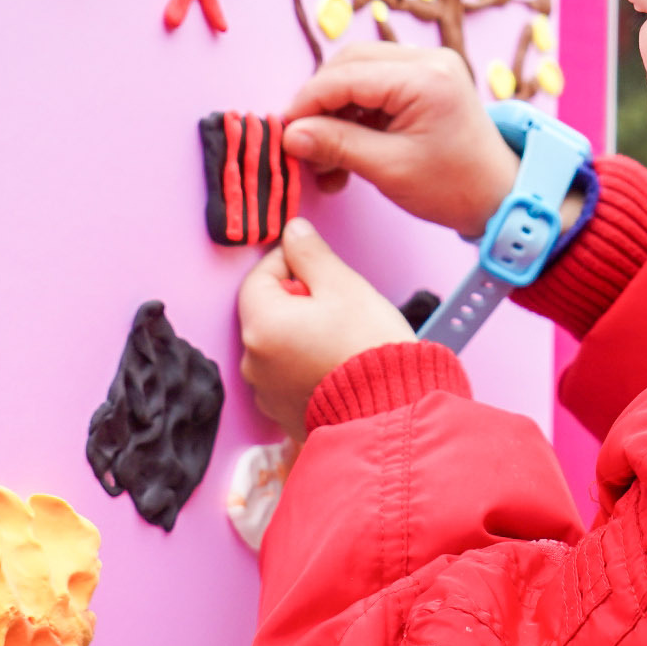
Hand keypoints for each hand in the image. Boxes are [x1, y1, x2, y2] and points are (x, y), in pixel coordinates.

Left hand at [237, 220, 416, 439]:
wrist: (392, 411)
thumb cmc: (370, 348)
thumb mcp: (344, 286)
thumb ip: (311, 254)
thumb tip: (293, 231)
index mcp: (261, 325)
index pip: (259, 275)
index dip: (290, 262)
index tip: (319, 267)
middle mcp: (254, 362)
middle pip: (266, 312)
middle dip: (297, 301)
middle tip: (337, 307)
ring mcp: (266, 393)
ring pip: (278, 345)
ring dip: (301, 334)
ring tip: (341, 340)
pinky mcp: (283, 414)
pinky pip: (287, 377)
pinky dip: (306, 366)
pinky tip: (337, 366)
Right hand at [283, 43, 517, 236]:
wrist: (499, 195)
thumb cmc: (453, 187)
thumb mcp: (389, 169)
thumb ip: (337, 146)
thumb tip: (290, 135)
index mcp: (424, 78)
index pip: (344, 77)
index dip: (306, 104)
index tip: (283, 133)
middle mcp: (427, 59)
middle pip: (348, 65)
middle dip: (319, 105)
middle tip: (303, 146)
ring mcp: (428, 66)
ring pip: (357, 73)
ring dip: (334, 112)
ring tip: (326, 158)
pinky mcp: (425, 79)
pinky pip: (374, 85)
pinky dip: (354, 115)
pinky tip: (345, 150)